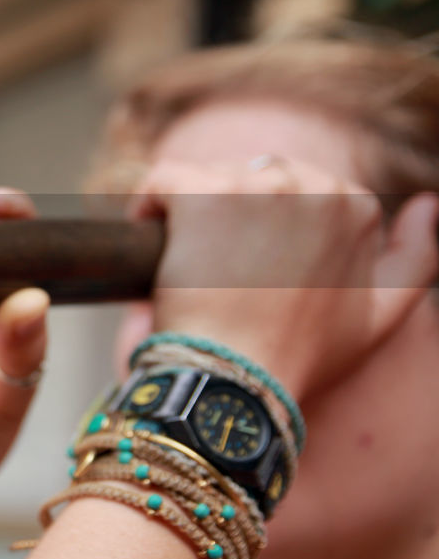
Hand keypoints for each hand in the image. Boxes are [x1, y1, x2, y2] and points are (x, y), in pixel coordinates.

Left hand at [131, 158, 438, 400]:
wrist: (237, 379)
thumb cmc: (301, 355)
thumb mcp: (380, 316)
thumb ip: (416, 259)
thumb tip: (426, 205)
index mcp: (356, 205)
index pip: (294, 192)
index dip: (263, 230)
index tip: (246, 270)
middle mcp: (313, 183)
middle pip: (251, 179)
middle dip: (229, 217)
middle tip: (212, 272)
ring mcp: (257, 184)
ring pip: (206, 179)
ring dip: (190, 214)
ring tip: (185, 263)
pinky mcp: (201, 192)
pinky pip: (162, 179)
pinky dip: (148, 205)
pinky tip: (150, 239)